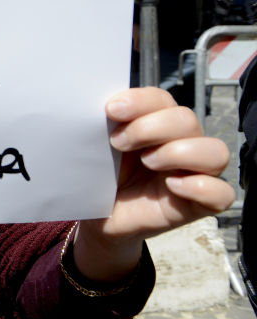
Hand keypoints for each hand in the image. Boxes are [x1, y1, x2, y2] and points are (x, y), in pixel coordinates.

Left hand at [74, 86, 233, 281]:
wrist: (96, 219)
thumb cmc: (99, 177)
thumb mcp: (96, 147)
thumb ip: (103, 124)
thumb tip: (103, 106)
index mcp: (154, 122)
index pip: (161, 99)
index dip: (140, 101)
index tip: (111, 110)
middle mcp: (179, 143)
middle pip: (187, 120)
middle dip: (150, 127)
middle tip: (118, 143)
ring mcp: (192, 173)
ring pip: (215, 151)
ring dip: (178, 152)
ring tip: (147, 162)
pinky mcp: (198, 204)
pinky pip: (223, 193)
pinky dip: (202, 186)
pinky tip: (172, 186)